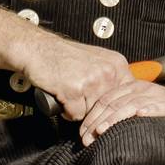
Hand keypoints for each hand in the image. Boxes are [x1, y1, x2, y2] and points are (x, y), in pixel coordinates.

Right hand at [18, 35, 133, 117]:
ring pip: (92, 113)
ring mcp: (92, 81)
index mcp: (117, 64)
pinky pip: (75, 115)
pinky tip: (62, 97)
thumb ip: (111, 78)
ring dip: (79, 110)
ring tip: (70, 94)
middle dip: (94, 110)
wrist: (37, 48)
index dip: (115, 107)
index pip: (127, 97)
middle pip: (109, 108)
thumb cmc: (63, 56)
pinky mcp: (75, 90)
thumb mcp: (96, 61)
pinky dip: (66, 111)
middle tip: (82, 101)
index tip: (107, 110)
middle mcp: (108, 72)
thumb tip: (123, 101)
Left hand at [79, 76, 164, 144]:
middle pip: (114, 103)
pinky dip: (149, 110)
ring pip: (131, 105)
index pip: (105, 101)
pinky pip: (159, 107)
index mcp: (130, 89)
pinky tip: (140, 115)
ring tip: (103, 129)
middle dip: (98, 122)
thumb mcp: (137, 110)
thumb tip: (94, 131)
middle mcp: (142, 89)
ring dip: (115, 118)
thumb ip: (119, 115)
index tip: (82, 135)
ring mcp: (158, 96)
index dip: (91, 117)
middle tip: (88, 138)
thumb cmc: (164, 114)